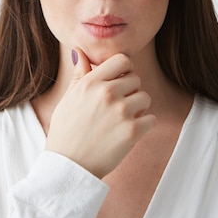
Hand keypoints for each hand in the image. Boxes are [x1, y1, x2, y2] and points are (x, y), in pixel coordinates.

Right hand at [44, 47, 155, 178]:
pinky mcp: (132, 131)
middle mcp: (107, 93)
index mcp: (91, 83)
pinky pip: (152, 119)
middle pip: (136, 79)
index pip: (123, 60)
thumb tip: (79, 51)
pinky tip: (129, 133)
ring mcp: (121, 112)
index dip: (125, 70)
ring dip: (138, 109)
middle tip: (117, 108)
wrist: (67, 167)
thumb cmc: (66, 131)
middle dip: (130, 92)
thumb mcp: (68, 98)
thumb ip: (80, 74)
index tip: (121, 81)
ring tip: (122, 121)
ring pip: (145, 98)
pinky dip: (144, 127)